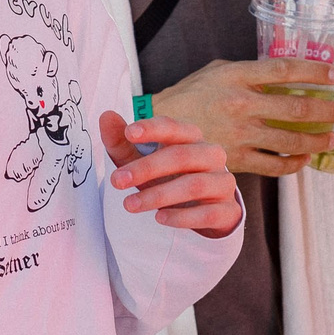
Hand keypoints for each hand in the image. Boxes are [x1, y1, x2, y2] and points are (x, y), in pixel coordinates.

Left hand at [99, 111, 242, 236]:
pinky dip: (182, 216)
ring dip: (159, 195)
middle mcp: (211, 155)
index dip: (152, 129)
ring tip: (130, 205)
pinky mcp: (228, 210)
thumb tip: (106, 116)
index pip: (173, 127)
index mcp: (191, 138)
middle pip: (182, 156)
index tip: (129, 133)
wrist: (206, 211)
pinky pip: (207, 213)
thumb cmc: (170, 178)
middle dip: (147, 168)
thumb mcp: (142, 161)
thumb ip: (122, 142)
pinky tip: (160, 218)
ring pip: (194, 185)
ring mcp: (222, 183)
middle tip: (117, 180)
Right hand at [150, 59, 333, 177]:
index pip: (284, 69)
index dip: (314, 71)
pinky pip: (274, 166)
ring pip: (290, 140)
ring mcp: (239, 135)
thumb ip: (248, 71)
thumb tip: (282, 73)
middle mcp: (241, 104)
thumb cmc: (188, 96)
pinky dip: (294, 164)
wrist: (156, 130)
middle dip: (327, 111)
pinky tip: (305, 158)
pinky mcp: (236, 160)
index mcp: (236, 75)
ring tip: (331, 138)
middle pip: (296, 108)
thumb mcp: (216, 70)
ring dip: (317, 140)